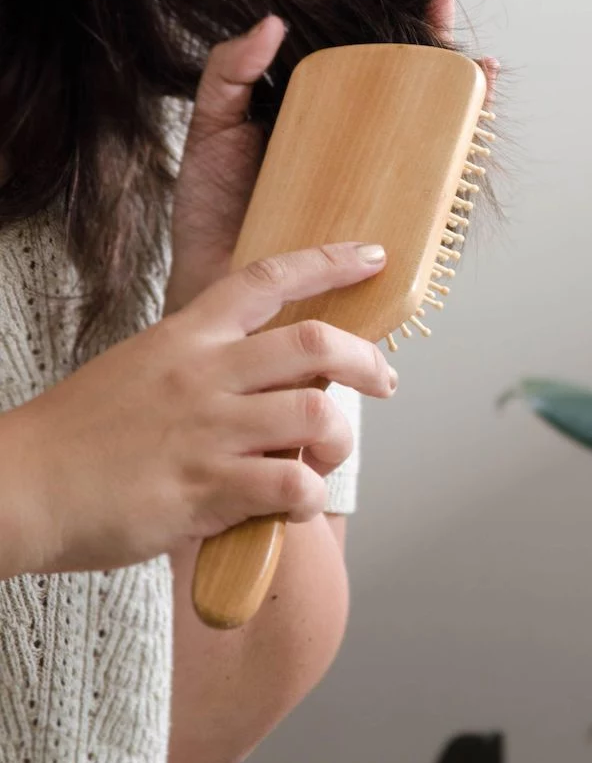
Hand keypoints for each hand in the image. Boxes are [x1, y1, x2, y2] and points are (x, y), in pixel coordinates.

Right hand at [2, 243, 394, 577]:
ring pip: (317, 416)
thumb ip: (202, 363)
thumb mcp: (140, 367)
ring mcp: (207, 430)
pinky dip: (308, 499)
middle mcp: (205, 374)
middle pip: (315, 343)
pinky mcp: (204, 490)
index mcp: (187, 336)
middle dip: (367, 359)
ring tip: (324, 459)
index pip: (267, 280)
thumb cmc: (79, 434)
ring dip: (339, 441)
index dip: (328, 262)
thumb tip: (262, 375)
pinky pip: (292, 485)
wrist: (21, 485)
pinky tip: (291, 507)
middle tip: (385, 379)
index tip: (371, 256)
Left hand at [165, 0, 498, 313]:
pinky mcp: (401, 192)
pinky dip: (470, 110)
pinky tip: (476, 77)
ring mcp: (378, 153)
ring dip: (440, 35)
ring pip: (423, 86)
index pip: (335, 28)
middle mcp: (347, 119)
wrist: (232, 297)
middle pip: (387, 43)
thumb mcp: (211, 134)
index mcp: (304, 98)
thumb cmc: (217, 218)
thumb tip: (272, 22)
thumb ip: (227, 74)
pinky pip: (446, 147)